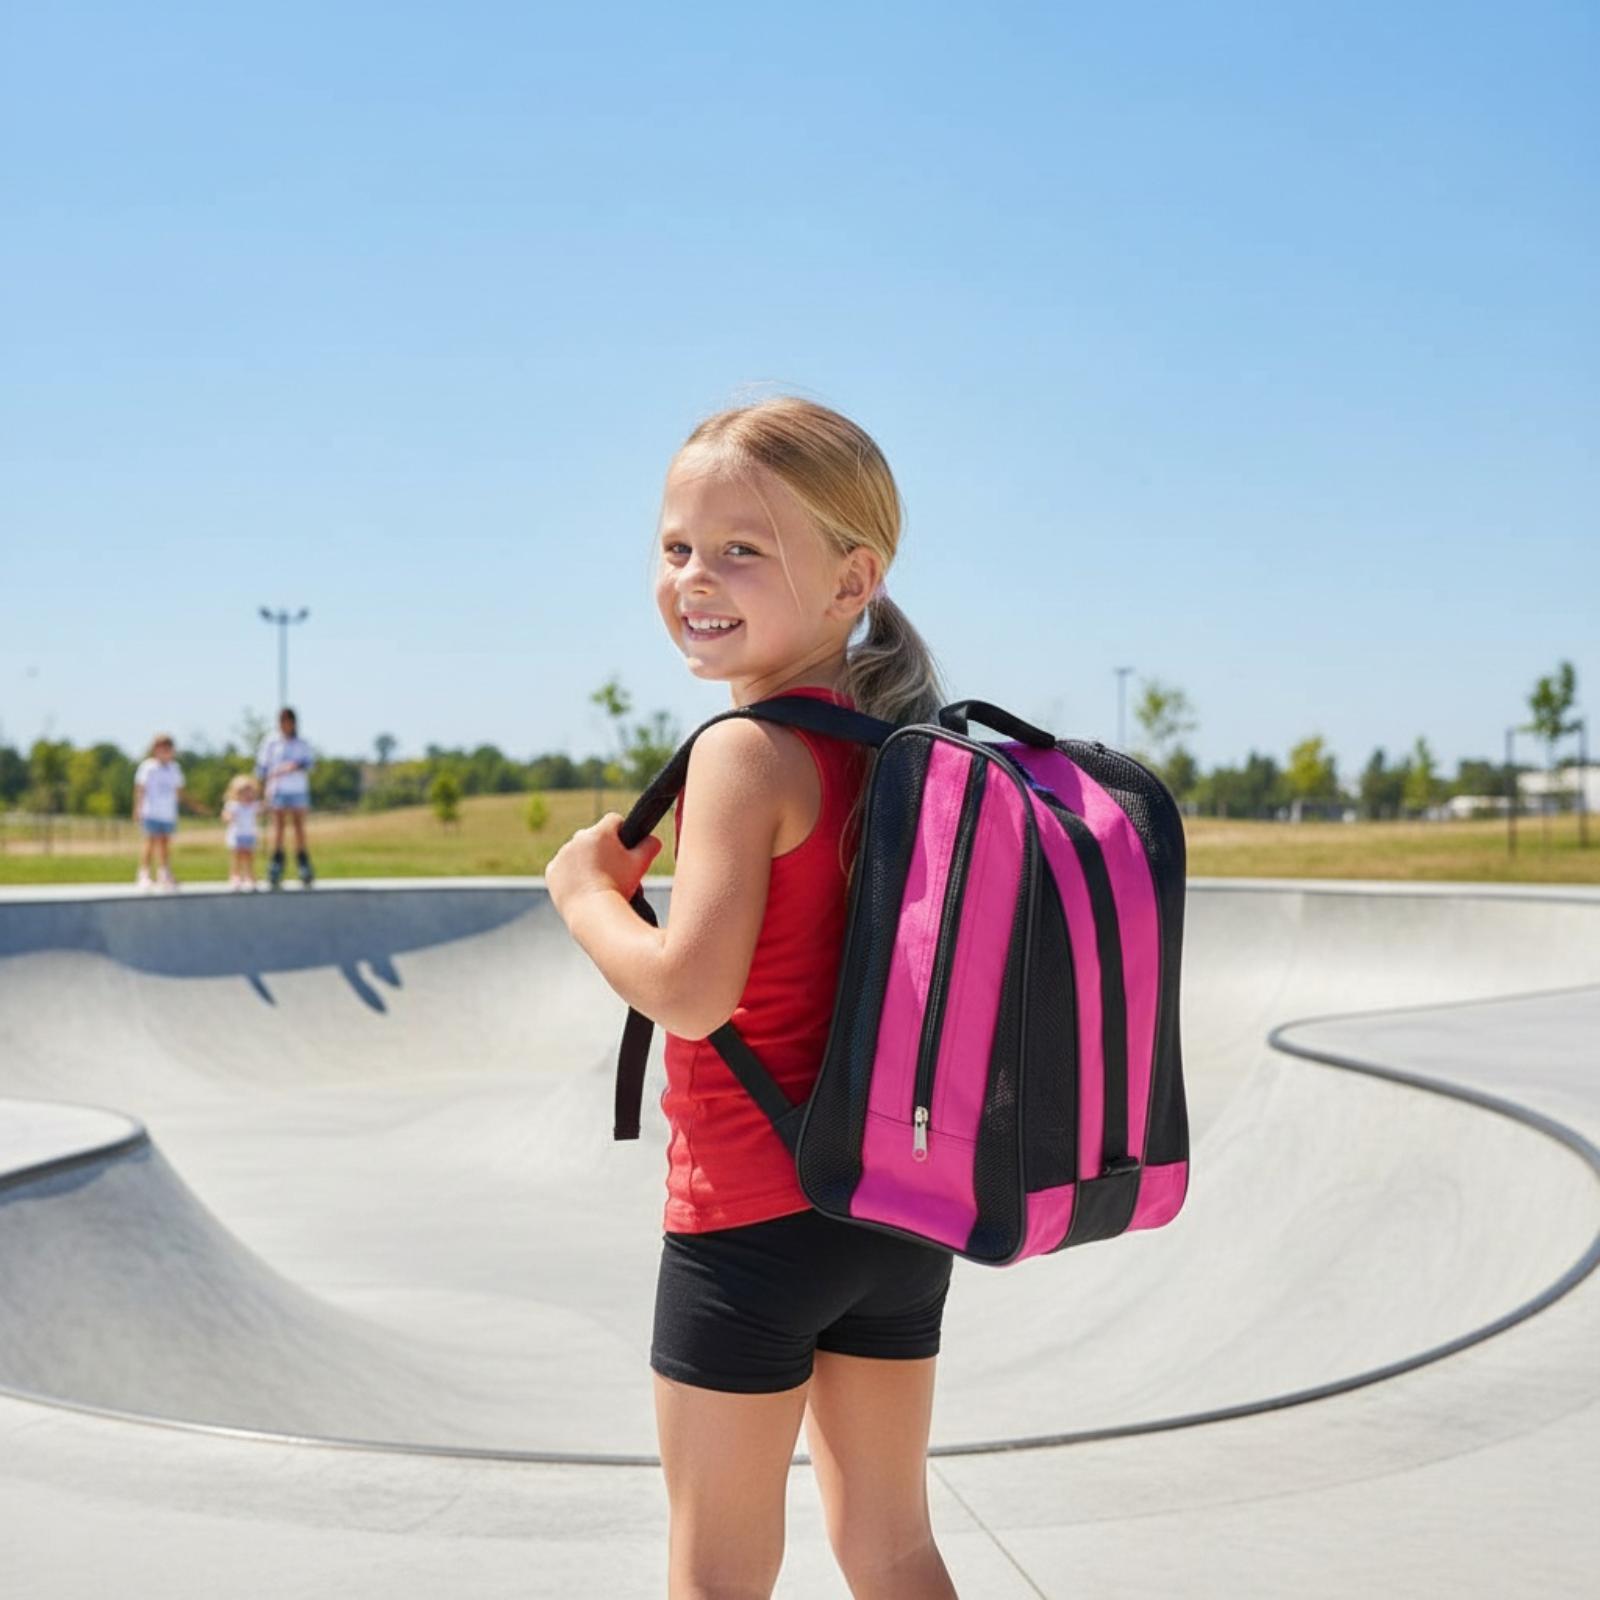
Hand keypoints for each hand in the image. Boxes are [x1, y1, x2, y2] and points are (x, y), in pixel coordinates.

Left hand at [546, 812, 661, 923]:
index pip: (614, 820)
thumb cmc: (619, 887)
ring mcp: (562, 855)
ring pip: (577, 852)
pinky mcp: (552, 871)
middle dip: (603, 848)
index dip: (622, 832)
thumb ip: (650, 846)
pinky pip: (563, 867)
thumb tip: (653, 839)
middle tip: (613, 869)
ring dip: (585, 860)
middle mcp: (578, 839)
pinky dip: (570, 874)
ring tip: (597, 881)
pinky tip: (582, 887)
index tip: (625, 847)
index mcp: (600, 832)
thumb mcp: (641, 865)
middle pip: (594, 836)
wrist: (592, 913)